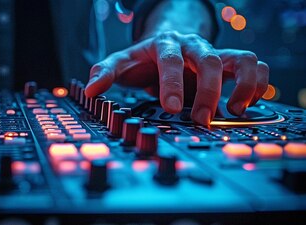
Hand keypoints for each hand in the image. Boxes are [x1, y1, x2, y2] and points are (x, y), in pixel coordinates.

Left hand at [85, 31, 268, 124]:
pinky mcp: (230, 64)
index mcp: (164, 44)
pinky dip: (258, 84)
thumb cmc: (142, 58)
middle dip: (207, 91)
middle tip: (201, 118)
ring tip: (235, 111)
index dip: (173, 83)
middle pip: (209, 60)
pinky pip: (255, 66)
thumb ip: (104, 73)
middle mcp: (193, 46)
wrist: (164, 44)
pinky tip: (246, 106)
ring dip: (243, 85)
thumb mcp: (120, 63)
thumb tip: (90, 90)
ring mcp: (215, 53)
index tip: (171, 108)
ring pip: (241, 59)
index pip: (171, 59)